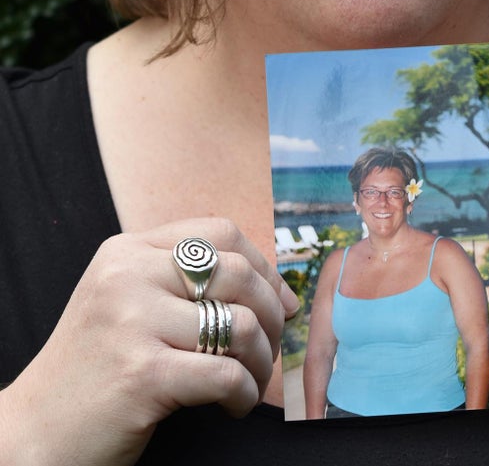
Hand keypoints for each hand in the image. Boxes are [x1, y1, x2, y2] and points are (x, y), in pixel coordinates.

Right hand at [2, 218, 298, 465]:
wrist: (33, 432)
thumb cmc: (95, 368)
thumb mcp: (126, 301)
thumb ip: (182, 281)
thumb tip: (277, 289)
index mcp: (126, 251)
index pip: (218, 233)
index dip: (262, 265)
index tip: (279, 301)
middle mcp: (128, 276)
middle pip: (236, 273)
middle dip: (270, 313)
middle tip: (270, 347)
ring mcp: (133, 323)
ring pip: (238, 324)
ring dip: (261, 360)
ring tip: (250, 381)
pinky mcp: (142, 374)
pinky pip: (226, 374)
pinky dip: (244, 394)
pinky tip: (234, 406)